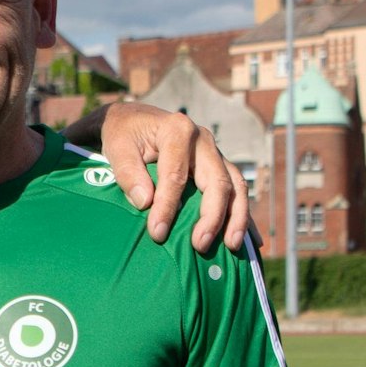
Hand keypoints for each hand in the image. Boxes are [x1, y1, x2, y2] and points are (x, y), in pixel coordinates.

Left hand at [94, 102, 249, 253]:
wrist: (136, 120)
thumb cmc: (125, 134)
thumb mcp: (117, 147)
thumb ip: (128, 172)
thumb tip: (145, 202)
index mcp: (177, 130)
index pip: (176, 174)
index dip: (168, 206)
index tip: (157, 233)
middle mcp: (203, 140)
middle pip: (217, 181)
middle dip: (212, 216)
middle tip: (199, 245)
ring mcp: (215, 153)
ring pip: (236, 186)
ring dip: (236, 218)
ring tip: (231, 246)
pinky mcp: (220, 166)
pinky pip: (238, 191)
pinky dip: (243, 214)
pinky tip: (248, 238)